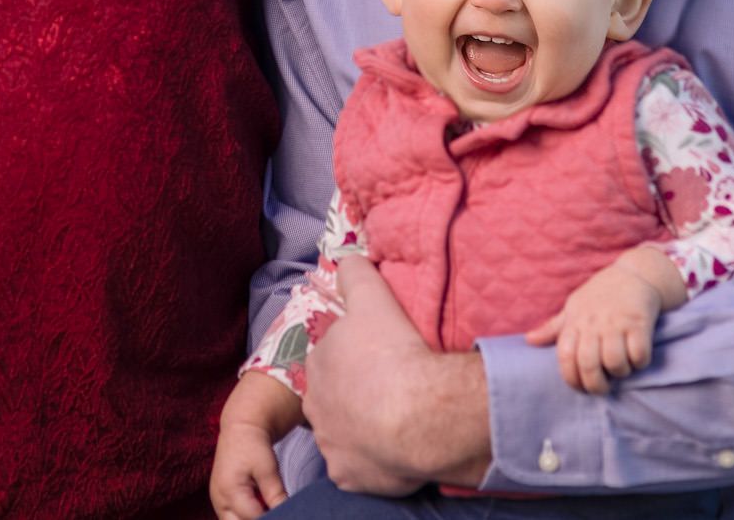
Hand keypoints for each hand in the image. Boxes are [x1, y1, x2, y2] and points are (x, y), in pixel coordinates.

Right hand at [210, 419, 288, 519]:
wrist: (239, 428)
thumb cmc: (253, 445)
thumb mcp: (267, 467)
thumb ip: (275, 495)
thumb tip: (287, 513)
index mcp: (230, 491)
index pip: (253, 518)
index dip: (271, 518)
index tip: (285, 514)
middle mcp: (219, 500)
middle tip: (274, 512)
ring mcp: (217, 502)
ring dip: (251, 519)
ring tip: (267, 508)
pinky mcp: (220, 501)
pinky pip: (232, 518)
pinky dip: (245, 516)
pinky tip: (260, 508)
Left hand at [303, 256, 489, 492]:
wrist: (418, 414)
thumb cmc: (393, 351)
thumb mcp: (372, 295)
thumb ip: (354, 272)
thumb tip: (346, 258)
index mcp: (318, 362)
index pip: (330, 357)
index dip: (353, 356)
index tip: (377, 359)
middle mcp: (315, 405)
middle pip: (332, 396)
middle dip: (353, 393)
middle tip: (387, 389)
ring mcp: (330, 444)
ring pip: (343, 432)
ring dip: (361, 426)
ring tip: (395, 419)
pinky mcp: (347, 476)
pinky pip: (359, 467)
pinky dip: (373, 460)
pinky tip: (395, 449)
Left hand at [525, 249, 680, 393]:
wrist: (633, 274)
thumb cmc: (599, 295)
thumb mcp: (573, 307)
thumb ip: (554, 327)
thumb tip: (529, 340)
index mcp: (575, 321)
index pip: (565, 356)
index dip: (571, 379)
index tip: (580, 388)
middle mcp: (593, 322)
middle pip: (588, 364)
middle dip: (596, 385)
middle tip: (603, 388)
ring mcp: (616, 322)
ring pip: (614, 362)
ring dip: (620, 372)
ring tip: (622, 368)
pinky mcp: (639, 323)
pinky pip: (638, 354)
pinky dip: (639, 362)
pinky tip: (637, 357)